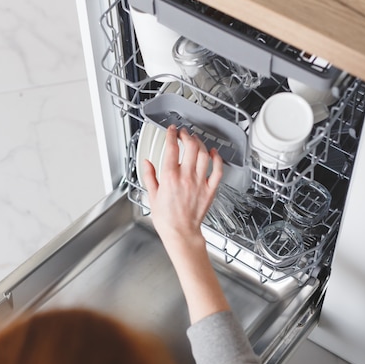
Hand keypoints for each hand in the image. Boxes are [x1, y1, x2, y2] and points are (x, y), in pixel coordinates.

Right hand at [143, 125, 222, 251]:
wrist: (180, 232)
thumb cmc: (167, 219)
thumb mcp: (152, 196)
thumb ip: (149, 176)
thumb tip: (147, 163)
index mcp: (169, 178)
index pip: (171, 148)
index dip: (171, 135)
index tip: (171, 131)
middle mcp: (185, 177)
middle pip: (190, 147)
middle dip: (187, 136)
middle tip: (184, 134)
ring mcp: (199, 183)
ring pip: (204, 155)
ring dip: (200, 143)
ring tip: (195, 140)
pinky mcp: (210, 189)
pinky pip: (217, 170)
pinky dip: (217, 158)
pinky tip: (214, 153)